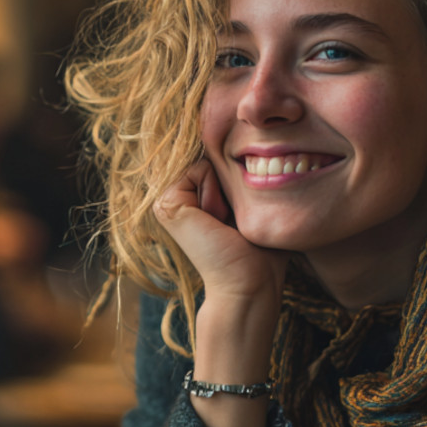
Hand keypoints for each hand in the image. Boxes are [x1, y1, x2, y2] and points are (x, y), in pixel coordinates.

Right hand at [152, 160, 286, 301]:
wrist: (248, 282)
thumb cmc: (260, 249)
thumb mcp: (250, 203)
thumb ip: (239, 176)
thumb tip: (243, 143)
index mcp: (193, 197)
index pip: (218, 158)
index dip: (237, 178)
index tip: (238, 214)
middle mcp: (176, 197)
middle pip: (211, 157)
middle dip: (230, 183)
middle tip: (232, 221)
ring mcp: (166, 200)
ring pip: (205, 162)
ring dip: (224, 190)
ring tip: (224, 222)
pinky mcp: (166, 203)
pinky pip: (198, 169)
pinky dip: (215, 192)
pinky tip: (215, 220)